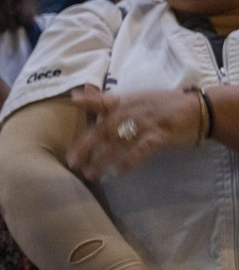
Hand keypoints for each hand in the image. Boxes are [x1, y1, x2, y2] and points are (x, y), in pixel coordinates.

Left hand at [66, 84, 203, 180]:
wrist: (197, 109)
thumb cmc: (162, 104)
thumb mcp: (134, 98)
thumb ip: (108, 101)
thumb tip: (80, 96)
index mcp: (123, 102)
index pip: (102, 101)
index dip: (88, 101)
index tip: (72, 101)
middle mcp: (130, 112)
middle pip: (104, 130)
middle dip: (86, 146)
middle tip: (72, 162)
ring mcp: (145, 124)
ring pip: (118, 143)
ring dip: (103, 160)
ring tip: (91, 174)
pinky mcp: (159, 136)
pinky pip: (140, 150)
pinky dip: (129, 161)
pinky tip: (119, 173)